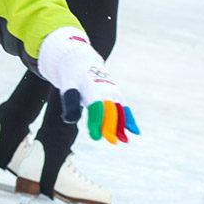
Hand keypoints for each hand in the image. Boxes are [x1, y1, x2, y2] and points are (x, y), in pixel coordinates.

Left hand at [38, 29, 140, 143]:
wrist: (82, 62)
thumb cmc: (72, 78)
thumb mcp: (67, 86)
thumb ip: (70, 102)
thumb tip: (70, 120)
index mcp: (92, 89)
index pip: (95, 108)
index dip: (96, 122)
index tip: (95, 137)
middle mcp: (106, 91)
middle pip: (110, 111)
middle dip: (111, 126)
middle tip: (111, 142)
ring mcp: (114, 93)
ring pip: (120, 111)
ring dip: (122, 126)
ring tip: (125, 141)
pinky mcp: (118, 95)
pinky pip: (125, 108)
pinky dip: (129, 119)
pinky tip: (135, 132)